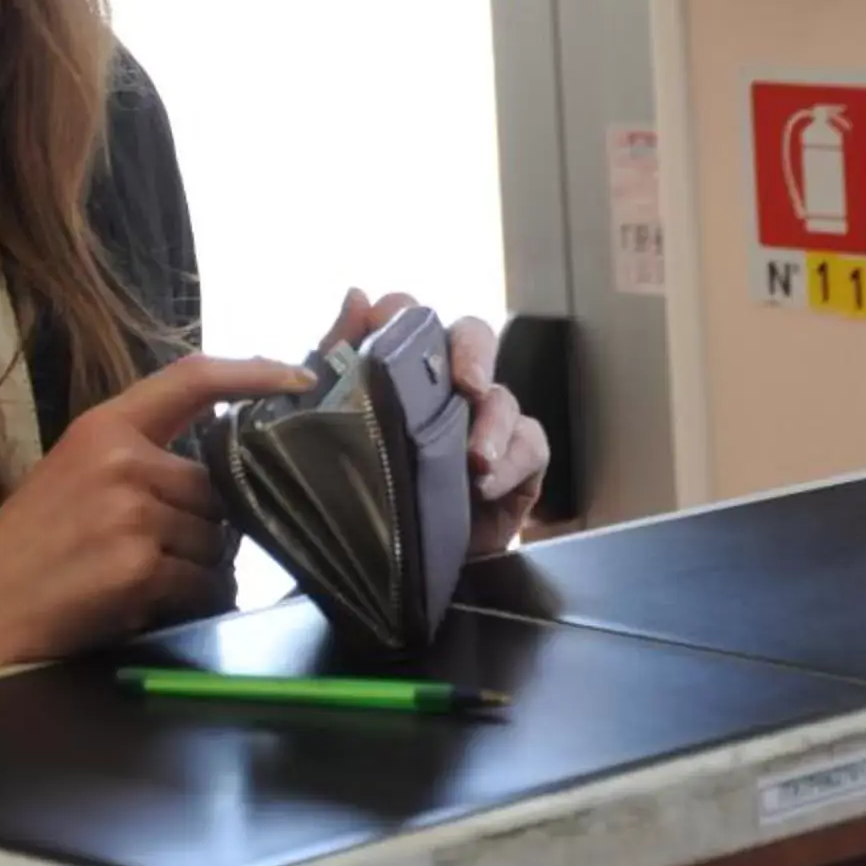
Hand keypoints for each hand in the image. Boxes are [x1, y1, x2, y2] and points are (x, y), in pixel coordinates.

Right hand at [0, 354, 312, 690]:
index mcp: (103, 427)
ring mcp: (131, 512)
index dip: (254, 373)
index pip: (193, 379)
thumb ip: (139, 462)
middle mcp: (121, 459)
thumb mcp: (72, 476)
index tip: (299, 378)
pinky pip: (206, 584)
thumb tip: (218, 478)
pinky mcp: (139, 566)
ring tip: (145, 583)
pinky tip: (148, 605)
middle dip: (206, 526)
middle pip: (216, 485)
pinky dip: (192, 601)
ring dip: (199, 569)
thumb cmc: (24, 551)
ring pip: (219, 540)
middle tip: (160, 555)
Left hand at [321, 289, 548, 561]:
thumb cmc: (365, 488)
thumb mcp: (334, 422)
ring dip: (493, 423)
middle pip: (474, 337)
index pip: (411, 317)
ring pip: (504, 396)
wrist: (395, 569)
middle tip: (467, 382)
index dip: (403, 312)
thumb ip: (338, 357)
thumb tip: (357, 296)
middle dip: (473, 351)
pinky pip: (531, 444)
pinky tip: (486, 484)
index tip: (387, 320)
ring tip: (475, 458)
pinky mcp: (520, 461)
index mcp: (405, 367)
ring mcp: (488, 421)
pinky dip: (511, 462)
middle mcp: (451, 385)